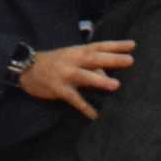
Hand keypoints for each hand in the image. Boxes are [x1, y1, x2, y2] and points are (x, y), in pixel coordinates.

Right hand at [20, 41, 134, 118]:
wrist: (27, 68)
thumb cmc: (55, 62)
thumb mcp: (71, 57)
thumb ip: (89, 64)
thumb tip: (107, 76)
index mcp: (77, 51)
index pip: (99, 46)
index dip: (116, 45)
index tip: (133, 45)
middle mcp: (73, 60)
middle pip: (94, 58)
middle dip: (112, 59)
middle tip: (130, 60)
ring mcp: (66, 74)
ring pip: (85, 76)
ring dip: (100, 81)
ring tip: (116, 85)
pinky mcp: (59, 89)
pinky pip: (74, 99)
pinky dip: (85, 108)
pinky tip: (95, 115)